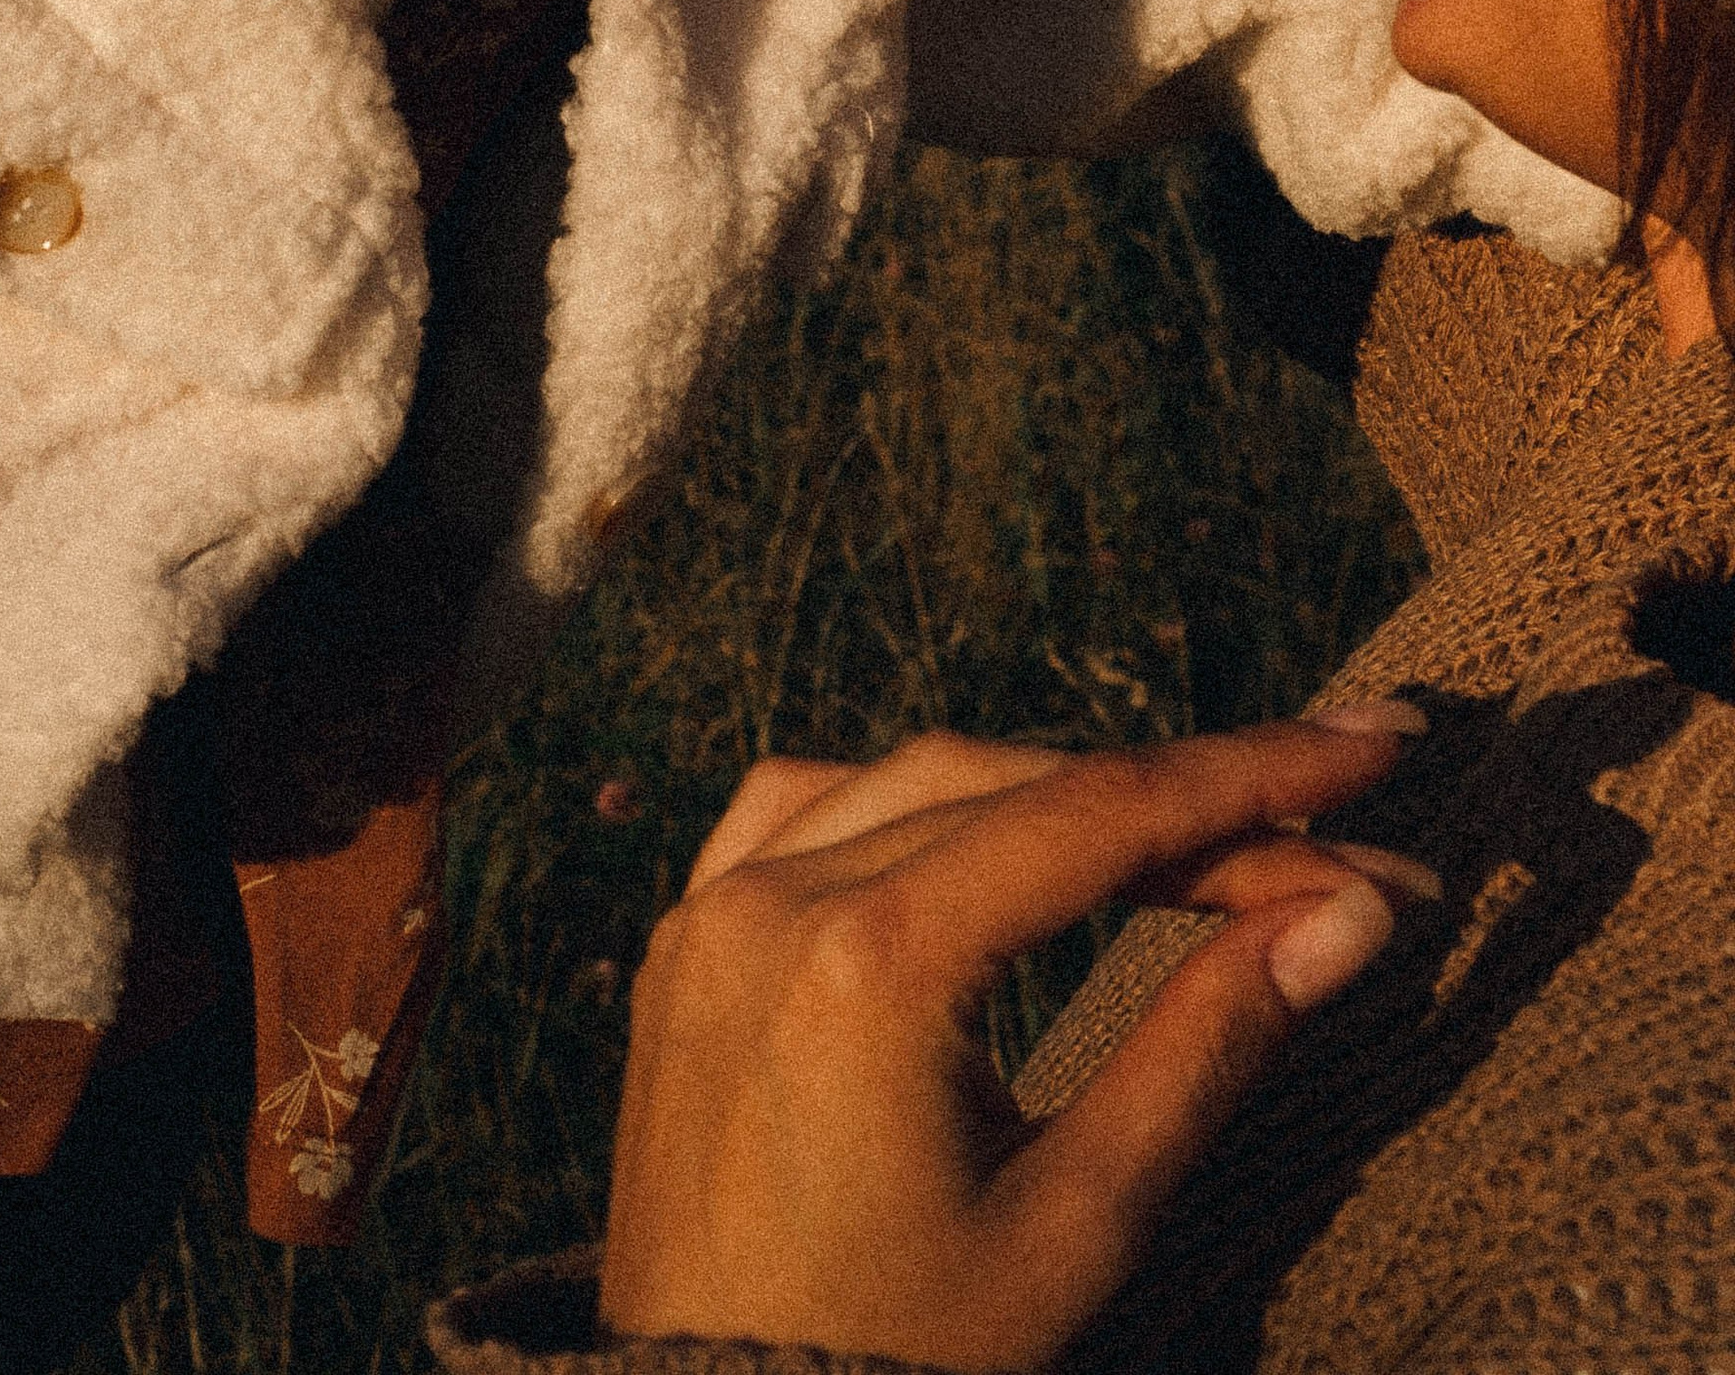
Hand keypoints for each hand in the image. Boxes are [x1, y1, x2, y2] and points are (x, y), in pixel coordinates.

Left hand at [603, 708, 1432, 1372]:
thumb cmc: (911, 1359)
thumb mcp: (1081, 1219)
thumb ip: (1213, 1044)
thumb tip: (1354, 916)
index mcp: (873, 964)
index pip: (1104, 817)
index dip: (1257, 778)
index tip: (1380, 747)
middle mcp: (775, 904)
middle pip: (1023, 791)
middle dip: (1186, 805)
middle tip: (1331, 834)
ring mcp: (712, 915)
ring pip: (916, 780)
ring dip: (1056, 791)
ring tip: (1193, 835)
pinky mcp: (682, 946)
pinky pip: (798, 810)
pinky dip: (912, 802)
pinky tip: (988, 824)